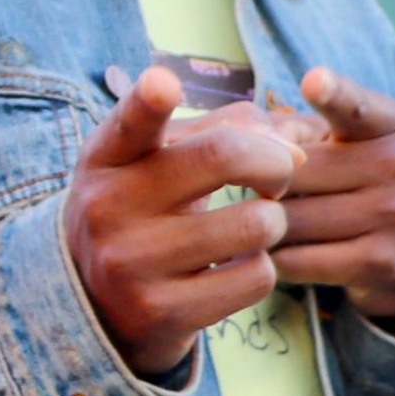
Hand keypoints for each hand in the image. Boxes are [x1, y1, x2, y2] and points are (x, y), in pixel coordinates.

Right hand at [62, 66, 305, 382]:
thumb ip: (223, 132)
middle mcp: (108, 208)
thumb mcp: (156, 164)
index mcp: (104, 159)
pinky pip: (256, 276)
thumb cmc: (144, 211)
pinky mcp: (162, 312)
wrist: (96, 304)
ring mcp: (131, 264)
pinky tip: (232, 268)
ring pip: (256, 222)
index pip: (128, 124)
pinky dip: (260, 268)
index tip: (164, 83)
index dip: (148, 101)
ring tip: (249, 227)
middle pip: (223, 156)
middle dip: (275, 161)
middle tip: (277, 175)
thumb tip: (298, 145)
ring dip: (272, 222)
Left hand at [274, 68, 394, 351]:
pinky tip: (276, 255)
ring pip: (289, 219)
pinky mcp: (380, 261)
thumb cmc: (370, 183)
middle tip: (257, 195)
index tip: (314, 82)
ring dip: (263, 227)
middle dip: (261, 187)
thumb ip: (300, 130)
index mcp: (389, 124)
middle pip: (290, 173)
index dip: (334, 94)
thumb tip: (240, 143)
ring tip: (264, 226)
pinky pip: (297, 260)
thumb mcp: (356, 143)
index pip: (357, 106)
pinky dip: (274, 259)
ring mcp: (393, 214)